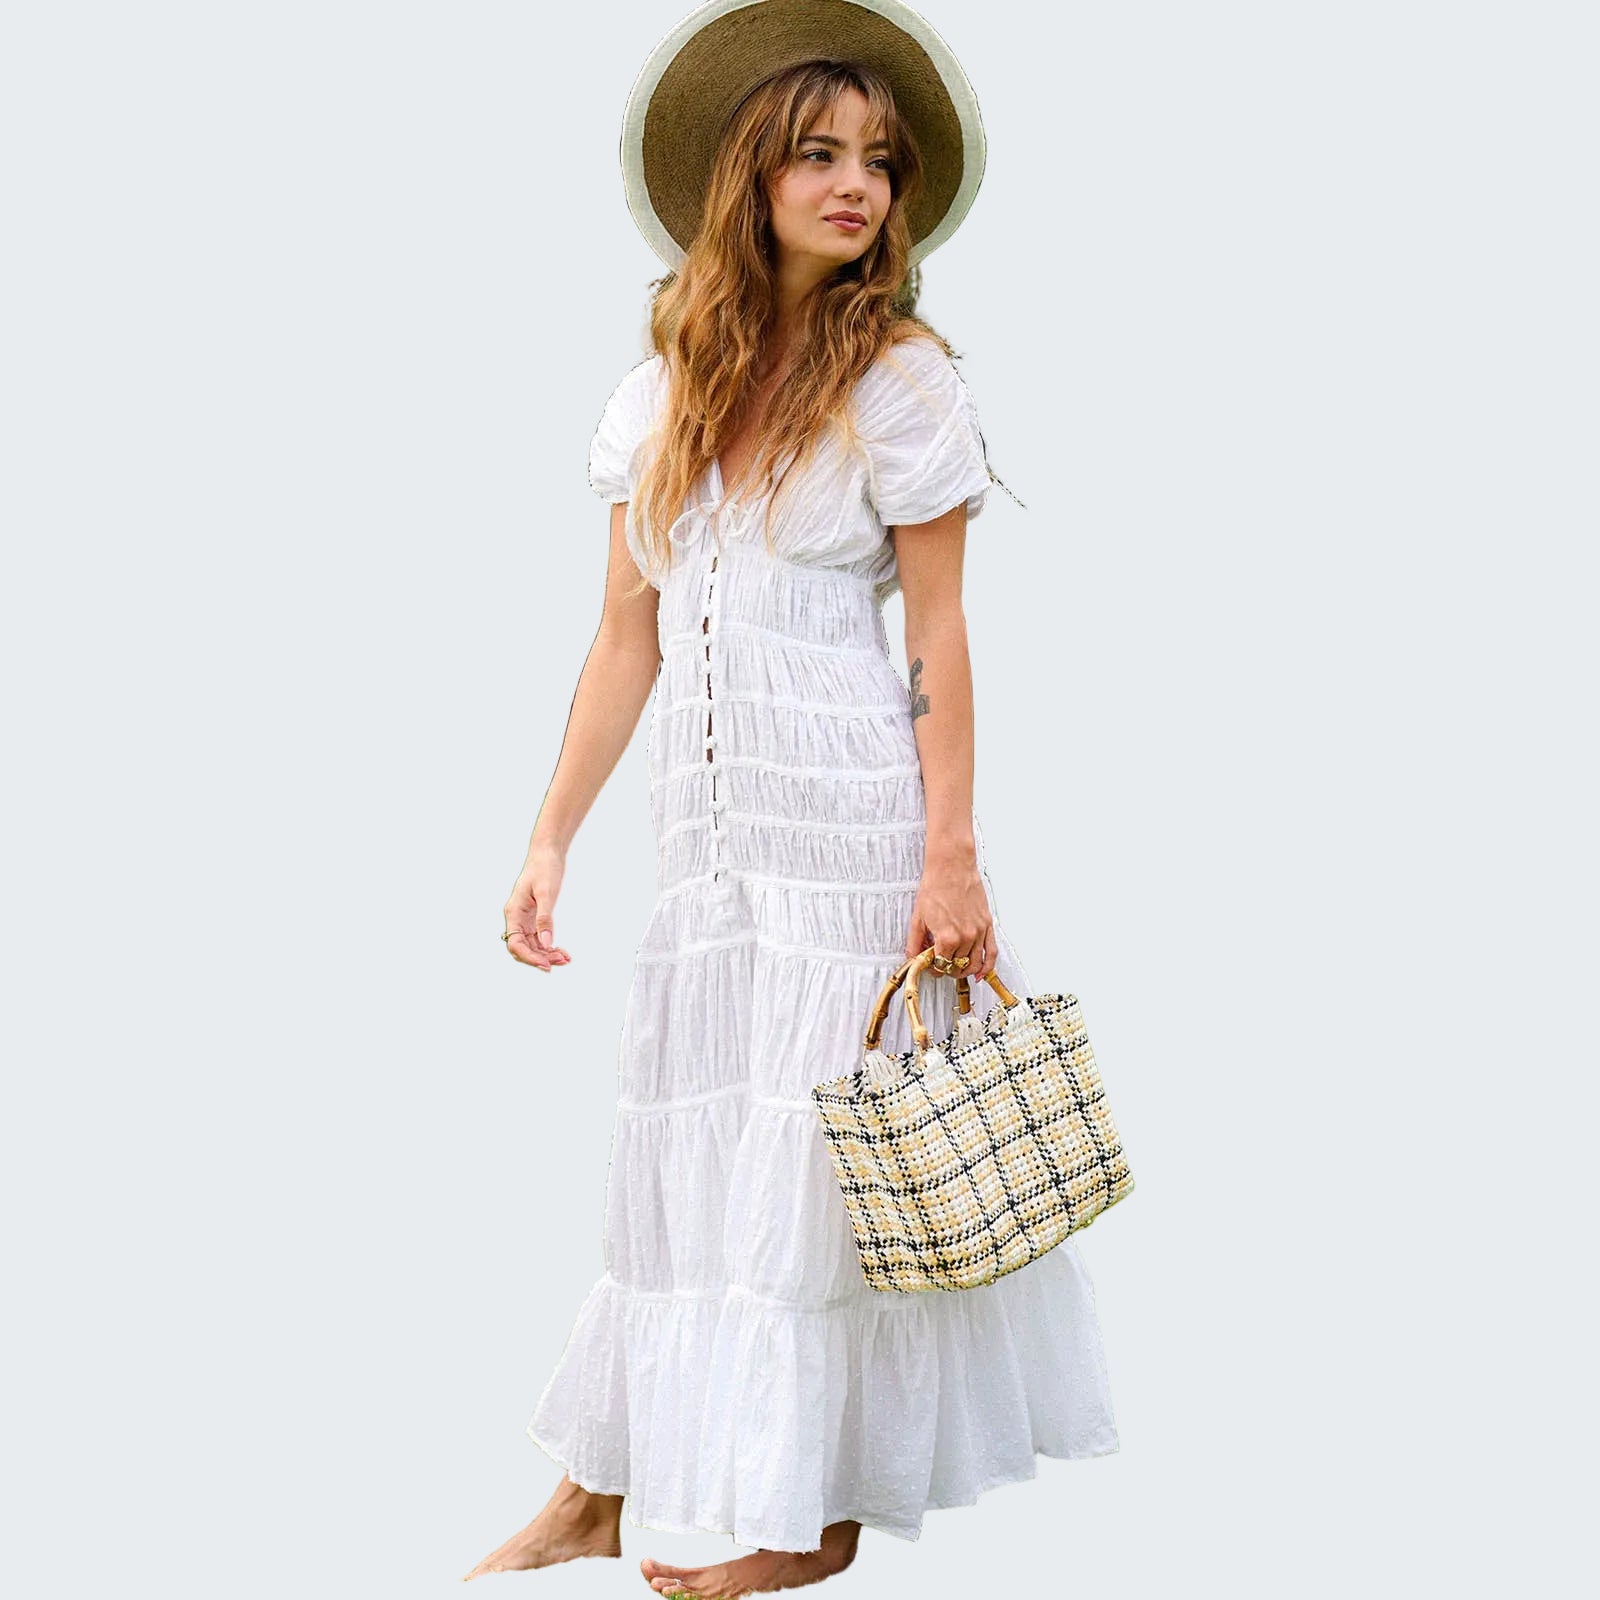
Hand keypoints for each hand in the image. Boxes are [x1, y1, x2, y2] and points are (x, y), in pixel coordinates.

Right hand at [503, 841, 571, 971]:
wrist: (547, 851)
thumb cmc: (545, 868)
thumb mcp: (547, 893)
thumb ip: (545, 919)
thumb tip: (547, 943)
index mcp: (513, 912)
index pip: (515, 944)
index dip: (530, 958)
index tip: (547, 965)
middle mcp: (516, 918)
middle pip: (523, 948)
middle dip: (541, 958)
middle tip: (562, 961)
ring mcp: (525, 918)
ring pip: (532, 945)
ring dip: (547, 954)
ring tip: (566, 959)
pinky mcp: (534, 916)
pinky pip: (539, 937)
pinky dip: (549, 946)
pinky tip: (563, 951)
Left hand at [903, 849, 993, 984]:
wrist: (952, 867)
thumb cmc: (936, 887)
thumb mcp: (918, 918)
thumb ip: (915, 942)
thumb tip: (913, 958)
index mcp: (947, 938)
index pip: (940, 967)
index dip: (933, 969)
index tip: (930, 966)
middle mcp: (965, 937)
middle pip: (957, 967)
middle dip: (947, 970)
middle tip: (941, 965)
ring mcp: (978, 932)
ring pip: (974, 964)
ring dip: (965, 971)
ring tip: (957, 970)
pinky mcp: (987, 925)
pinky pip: (992, 952)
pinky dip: (987, 967)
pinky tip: (980, 973)